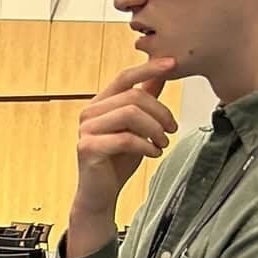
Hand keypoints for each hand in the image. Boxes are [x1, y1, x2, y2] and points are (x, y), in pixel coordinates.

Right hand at [74, 57, 178, 214]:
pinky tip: (153, 153)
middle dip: (160, 112)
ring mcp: (86, 131)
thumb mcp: (138, 127)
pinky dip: (146, 145)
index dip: (149, 68)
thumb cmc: (117, 161)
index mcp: (100, 104)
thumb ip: (145, 101)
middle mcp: (89, 113)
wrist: (101, 194)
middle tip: (172, 129)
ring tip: (162, 143)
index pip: (124, 77)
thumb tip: (161, 75)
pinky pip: (125, 139)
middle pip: (133, 97)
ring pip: (130, 115)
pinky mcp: (87, 148)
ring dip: (154, 129)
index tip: (172, 64)